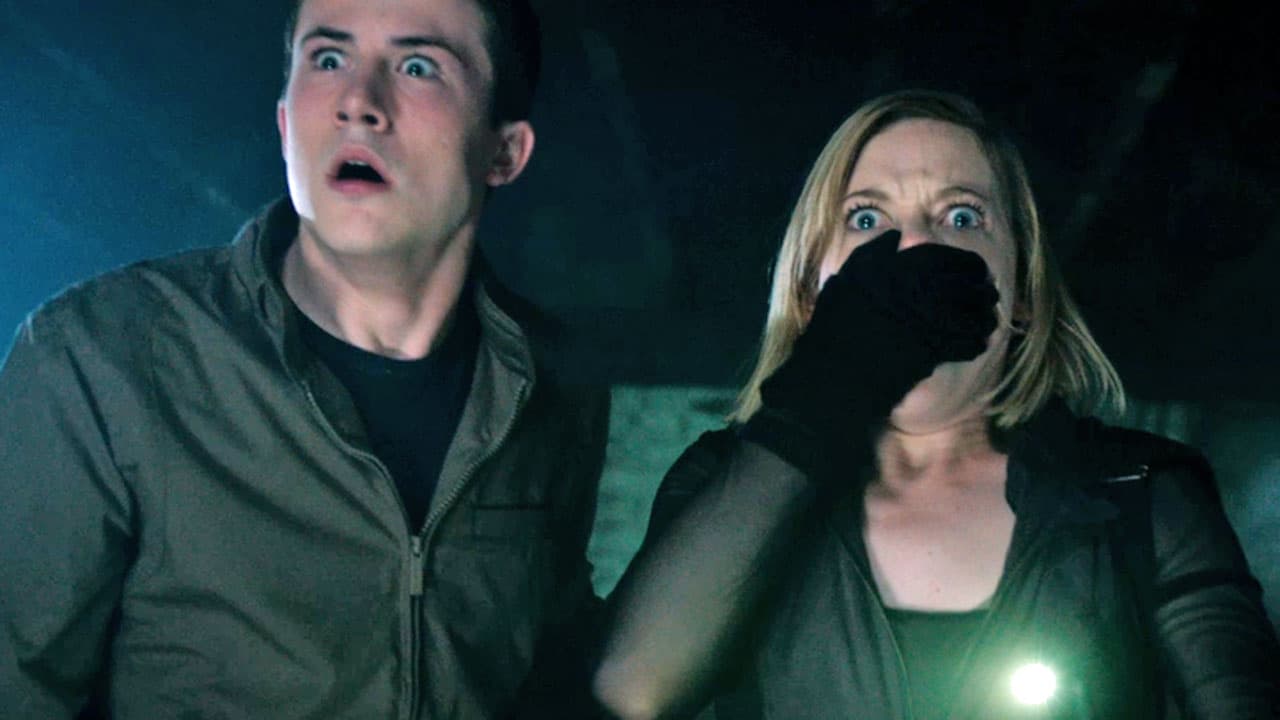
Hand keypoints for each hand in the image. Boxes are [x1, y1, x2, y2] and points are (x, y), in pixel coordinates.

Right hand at [742, 230, 998, 480]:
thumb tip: (896, 236)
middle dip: (981, 287)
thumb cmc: (831, 332)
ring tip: (991, 318)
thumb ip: (870, 255)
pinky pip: (962, 342)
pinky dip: (974, 342)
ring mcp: (919, 321)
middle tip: (991, 292)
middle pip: (962, 283)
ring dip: (983, 314)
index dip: (966, 263)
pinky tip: (979, 342)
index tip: (976, 269)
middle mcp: (908, 291)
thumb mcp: (843, 284)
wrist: (828, 379)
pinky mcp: (926, 351)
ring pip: (967, 312)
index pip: (942, 257)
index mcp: (892, 270)